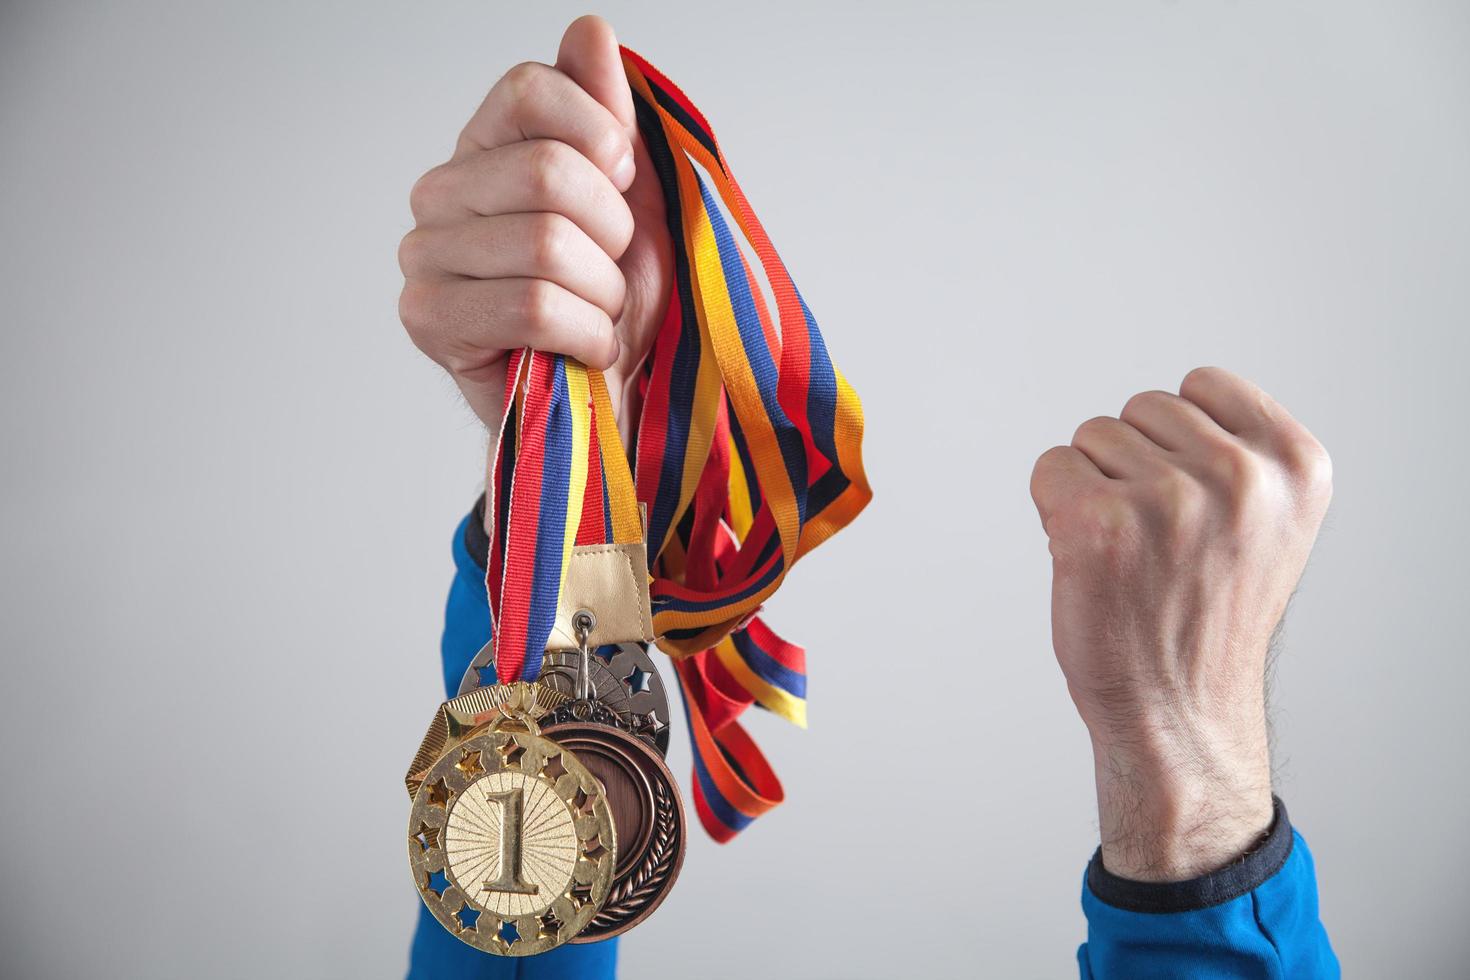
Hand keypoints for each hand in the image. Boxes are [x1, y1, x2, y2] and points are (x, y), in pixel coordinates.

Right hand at [397, 15, 671, 440]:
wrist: (610, 397)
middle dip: (613, 231)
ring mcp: (425, 256)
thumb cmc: (617, 301)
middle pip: (547, 170)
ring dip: (605, 292)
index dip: (602, 139)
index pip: (529, 89)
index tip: (625, 188)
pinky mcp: (428, 320)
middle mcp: (441, 192)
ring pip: (545, 244)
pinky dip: (586, 334)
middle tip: (615, 269)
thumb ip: (608, 114)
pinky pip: (530, 306)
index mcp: (485, 147)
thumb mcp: (635, 199)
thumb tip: (589, 30)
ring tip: (601, 314)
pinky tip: (587, 349)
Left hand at [1030, 367, 1332, 880]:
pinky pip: (1050, 467)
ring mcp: (1167, 498)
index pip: (1201, 385)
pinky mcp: (1098, 522)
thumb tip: (1171, 401)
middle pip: (1141, 409)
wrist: (1178, 710)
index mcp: (1295, 465)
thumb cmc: (1208, 615)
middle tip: (1158, 544)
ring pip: (1093, 437)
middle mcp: (1240, 476)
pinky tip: (1092, 561)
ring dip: (1097, 488)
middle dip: (1135, 464)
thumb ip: (1239, 450)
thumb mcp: (1269, 521)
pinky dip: (1054, 508)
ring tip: (1131, 556)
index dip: (1179, 440)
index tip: (1195, 505)